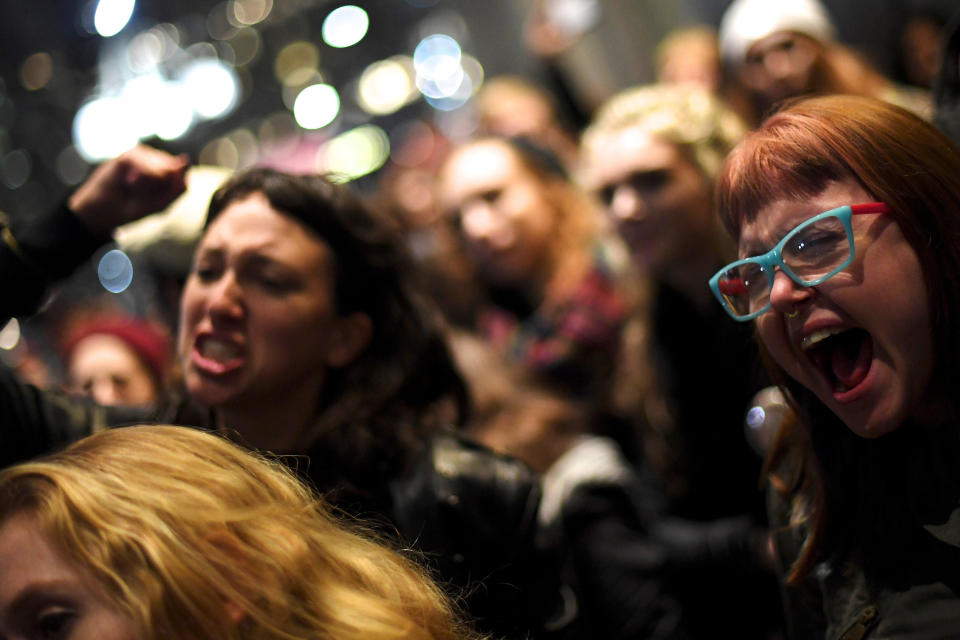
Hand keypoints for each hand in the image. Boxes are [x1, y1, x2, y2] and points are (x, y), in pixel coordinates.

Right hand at [69, 145, 188, 234]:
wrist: (105, 211)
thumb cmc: (134, 207)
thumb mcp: (163, 203)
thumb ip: (178, 185)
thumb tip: (185, 160)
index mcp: (167, 170)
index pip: (181, 174)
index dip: (170, 190)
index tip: (157, 198)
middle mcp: (155, 159)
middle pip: (173, 172)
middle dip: (160, 188)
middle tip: (143, 194)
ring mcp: (142, 154)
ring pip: (161, 170)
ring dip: (148, 187)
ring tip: (134, 188)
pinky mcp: (129, 154)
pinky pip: (146, 169)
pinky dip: (139, 182)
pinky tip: (128, 182)